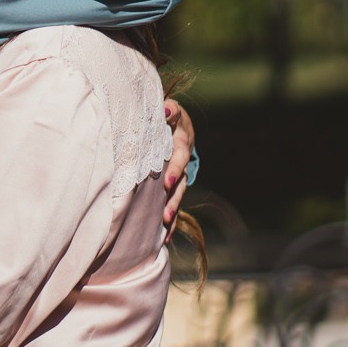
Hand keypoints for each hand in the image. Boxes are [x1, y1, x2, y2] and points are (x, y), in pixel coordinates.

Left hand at [160, 99, 195, 228]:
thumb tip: (165, 108)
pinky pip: (173, 203)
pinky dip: (171, 221)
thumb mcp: (171, 110)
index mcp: (181, 144)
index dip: (175, 168)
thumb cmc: (169, 116)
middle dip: (173, 197)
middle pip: (180, 182)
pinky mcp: (173, 185)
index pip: (179, 157)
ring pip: (178, 195)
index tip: (168, 181)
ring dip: (172, 210)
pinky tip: (165, 238)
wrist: (178, 125)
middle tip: (165, 212)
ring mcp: (179, 175)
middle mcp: (182, 163)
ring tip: (165, 224)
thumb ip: (169, 109)